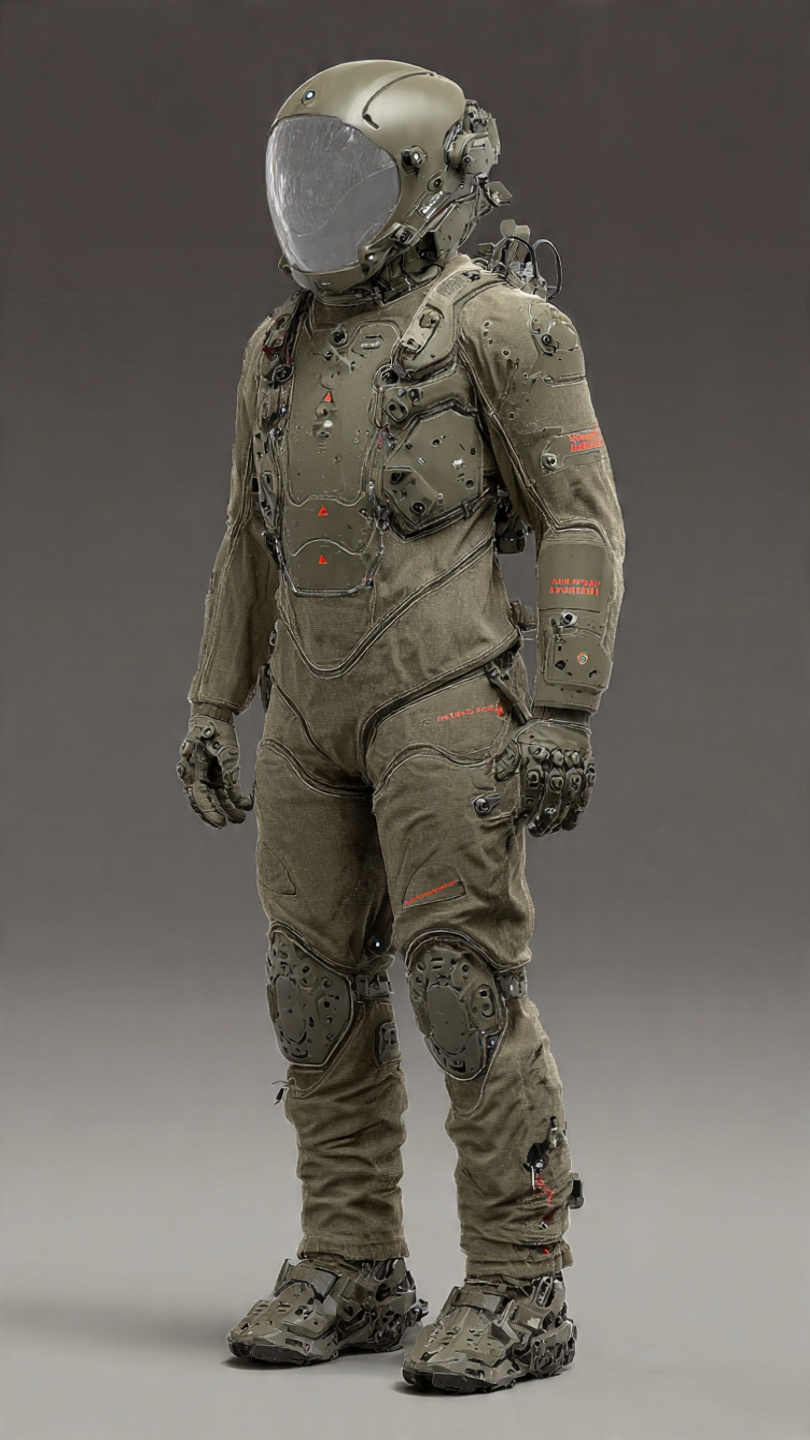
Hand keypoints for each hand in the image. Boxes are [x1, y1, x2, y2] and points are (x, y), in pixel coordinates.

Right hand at [177, 713, 252, 828]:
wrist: (213, 717)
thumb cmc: (215, 731)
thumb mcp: (224, 749)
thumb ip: (228, 769)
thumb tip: (234, 790)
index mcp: (192, 771)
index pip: (199, 797)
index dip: (209, 811)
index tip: (220, 821)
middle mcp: (197, 777)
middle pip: (206, 801)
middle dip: (218, 813)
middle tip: (231, 822)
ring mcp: (207, 776)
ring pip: (217, 798)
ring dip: (228, 808)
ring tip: (241, 818)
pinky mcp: (218, 773)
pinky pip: (225, 790)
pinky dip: (234, 797)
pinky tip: (245, 804)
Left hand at [489, 718, 594, 836]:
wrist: (562, 717)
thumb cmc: (536, 733)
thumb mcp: (517, 742)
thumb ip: (507, 761)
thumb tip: (497, 778)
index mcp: (537, 757)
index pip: (532, 785)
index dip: (528, 804)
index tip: (523, 818)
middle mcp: (556, 763)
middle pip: (552, 795)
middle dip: (544, 816)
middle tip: (537, 830)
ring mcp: (573, 767)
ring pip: (568, 797)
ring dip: (559, 817)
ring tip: (550, 829)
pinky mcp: (586, 769)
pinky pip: (584, 793)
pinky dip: (577, 810)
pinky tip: (569, 823)